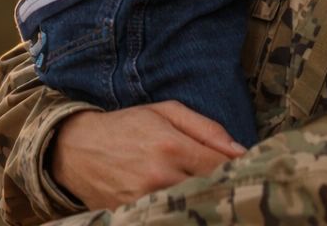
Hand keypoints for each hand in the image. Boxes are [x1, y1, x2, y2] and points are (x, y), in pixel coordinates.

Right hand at [51, 103, 246, 209]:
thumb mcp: (166, 112)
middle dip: (225, 189)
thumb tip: (241, 151)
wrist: (76, 148)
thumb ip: (207, 129)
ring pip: (192, 208)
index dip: (240, 171)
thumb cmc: (126, 125)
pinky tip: (186, 205)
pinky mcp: (132, 215)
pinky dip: (182, 212)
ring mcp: (145, 201)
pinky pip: (169, 218)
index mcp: (171, 146)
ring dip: (204, 202)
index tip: (251, 171)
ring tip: (212, 197)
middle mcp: (159, 177)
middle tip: (236, 187)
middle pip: (210, 192)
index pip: (221, 167)